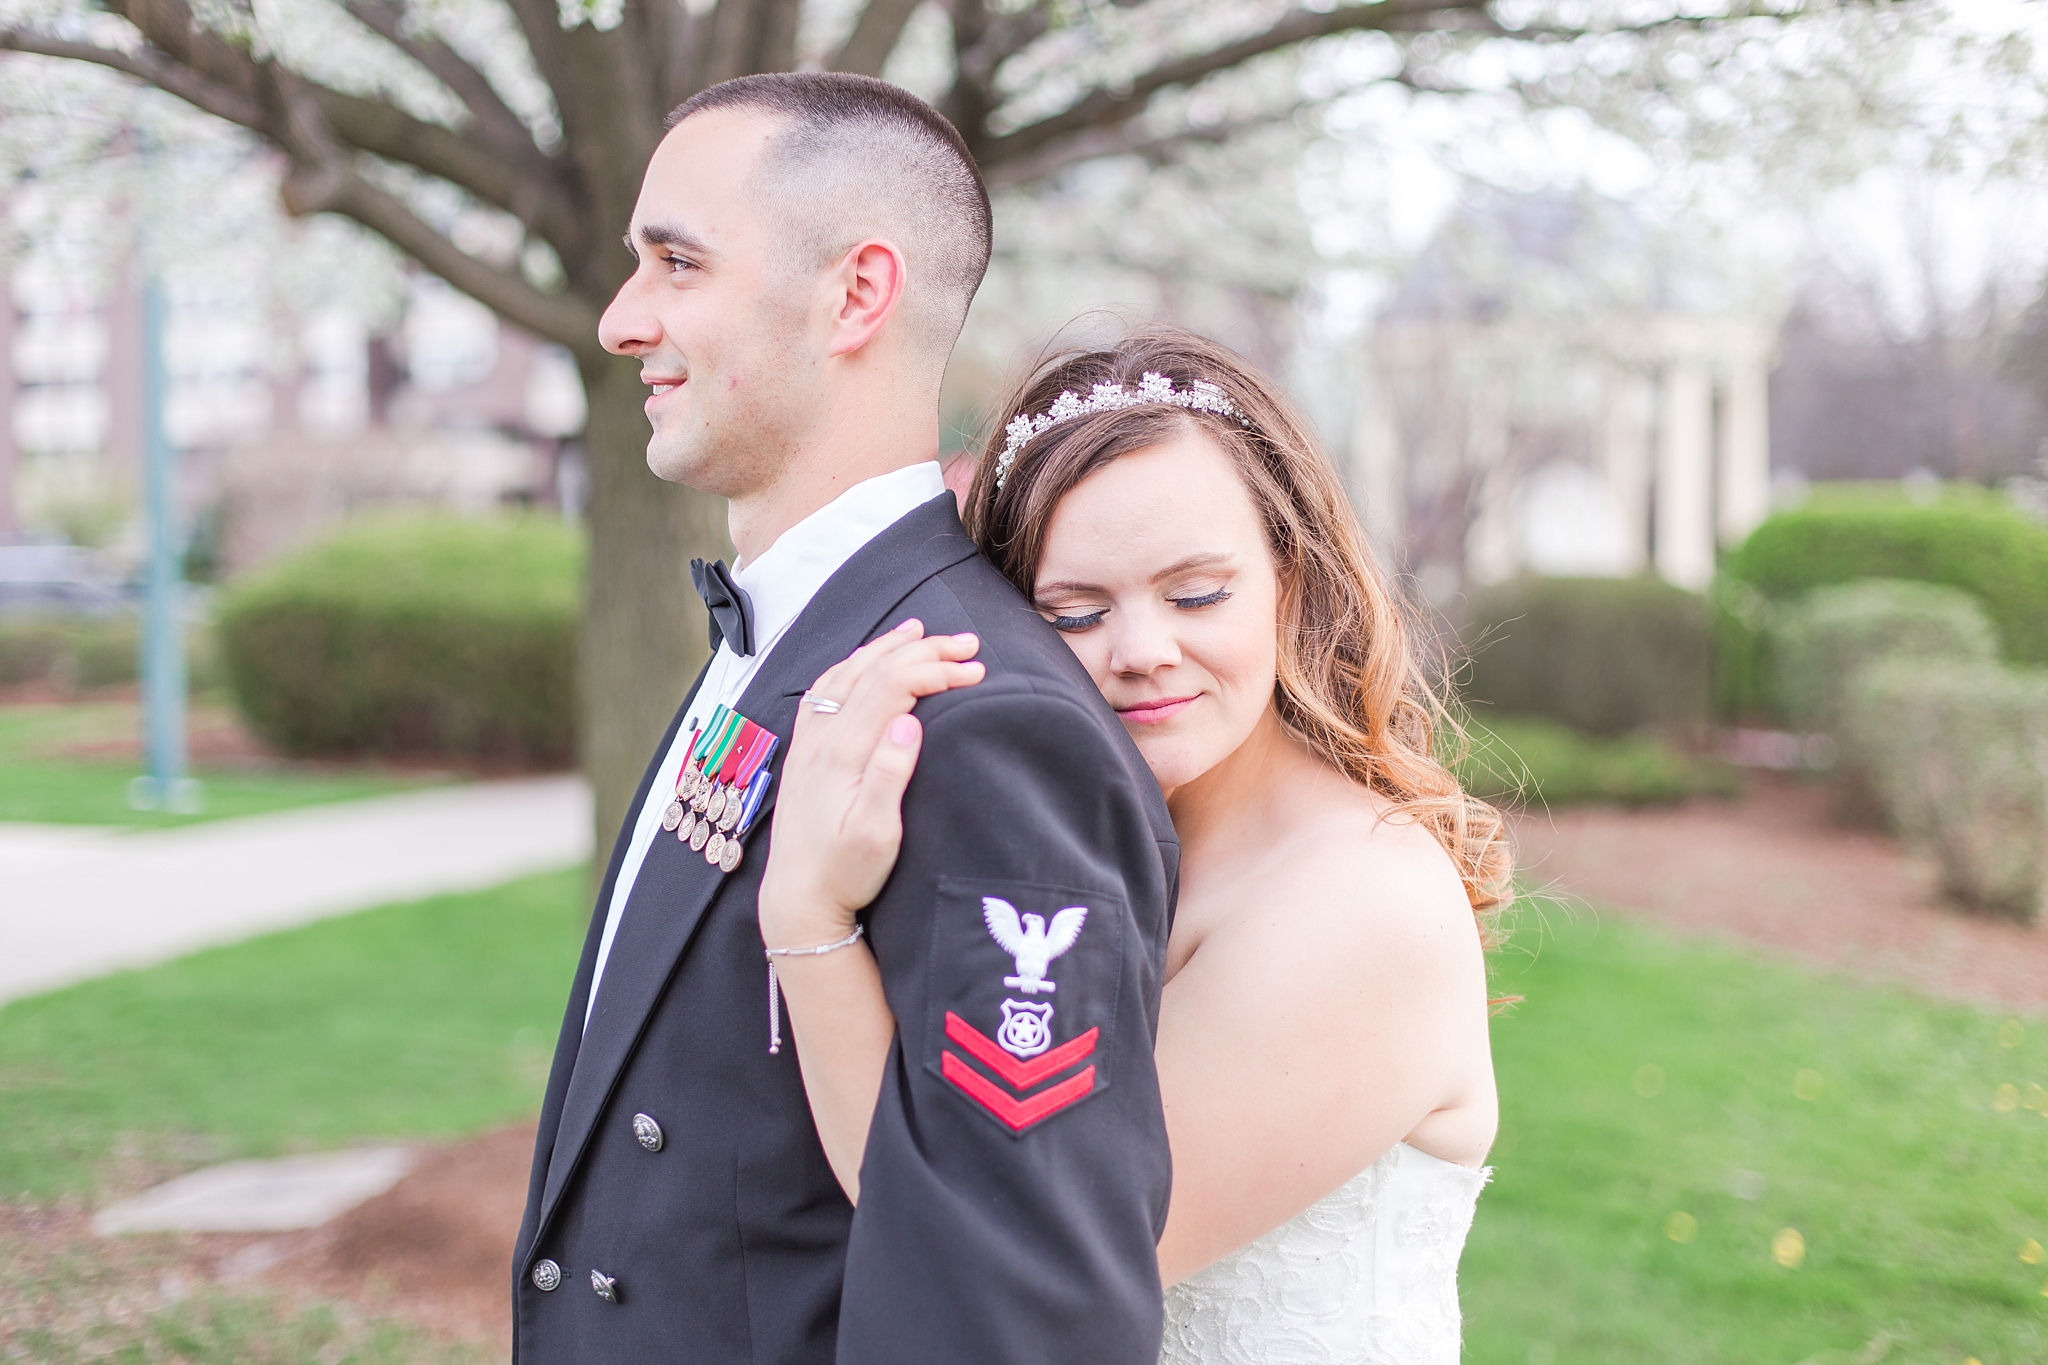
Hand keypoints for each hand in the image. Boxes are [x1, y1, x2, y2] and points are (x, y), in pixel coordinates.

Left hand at [759, 619, 984, 949]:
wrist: (797, 898)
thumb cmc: (844, 872)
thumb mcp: (878, 834)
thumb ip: (890, 774)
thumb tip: (909, 722)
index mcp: (845, 752)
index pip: (894, 686)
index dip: (937, 669)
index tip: (976, 671)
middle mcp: (823, 737)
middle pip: (874, 670)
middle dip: (924, 650)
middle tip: (967, 644)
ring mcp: (809, 741)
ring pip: (848, 672)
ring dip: (887, 647)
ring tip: (921, 631)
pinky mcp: (804, 751)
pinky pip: (825, 689)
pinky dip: (852, 664)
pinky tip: (865, 660)